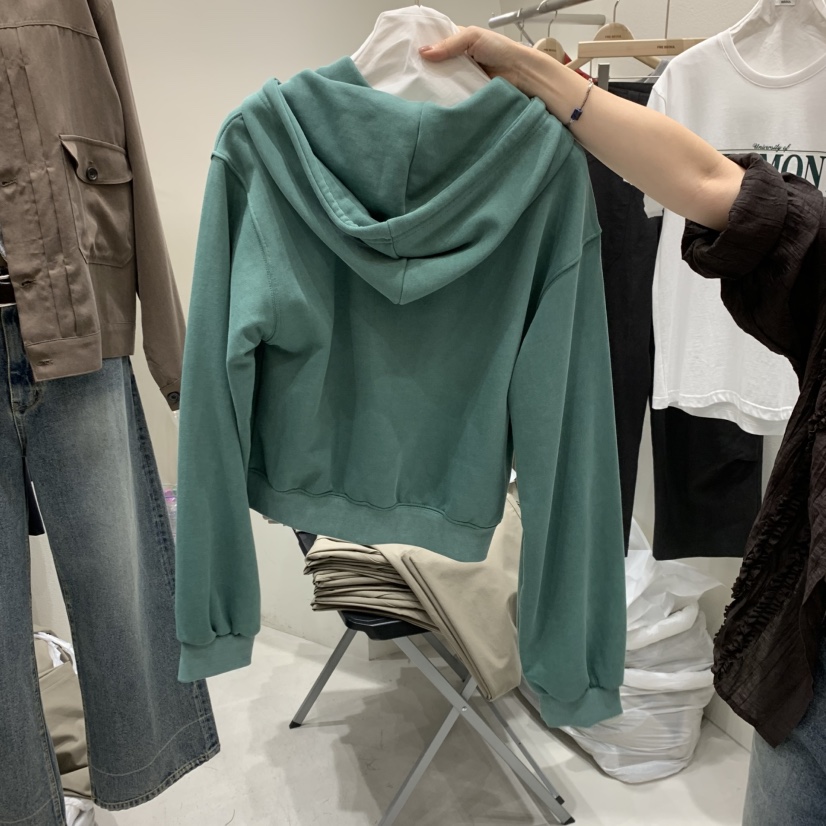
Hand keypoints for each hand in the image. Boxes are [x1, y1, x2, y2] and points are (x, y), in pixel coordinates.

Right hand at [420, 26, 538, 95]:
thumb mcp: (472, 37)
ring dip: (434, 82)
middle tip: (410, 72)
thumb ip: (449, 44)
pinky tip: (434, 96)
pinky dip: (445, 94)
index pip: (437, 42)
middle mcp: (459, 58)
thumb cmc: (500, 49)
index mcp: (459, 41)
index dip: (425, 46)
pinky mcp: (466, 91)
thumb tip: (424, 52)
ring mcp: (462, 76)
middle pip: (437, 63)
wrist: (519, 72)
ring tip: (417, 85)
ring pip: (443, 79)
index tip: (408, 51)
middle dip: (426, 66)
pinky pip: (452, 92)